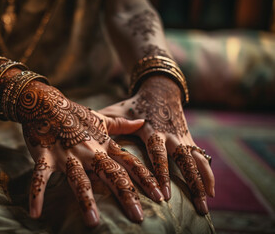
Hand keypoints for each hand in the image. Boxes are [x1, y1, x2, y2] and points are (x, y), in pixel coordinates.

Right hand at [17, 81, 163, 226]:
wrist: (44, 102)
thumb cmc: (73, 114)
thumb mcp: (100, 119)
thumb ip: (121, 125)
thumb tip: (142, 122)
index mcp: (103, 145)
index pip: (129, 163)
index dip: (146, 179)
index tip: (161, 197)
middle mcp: (89, 152)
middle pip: (111, 174)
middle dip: (126, 194)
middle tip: (138, 217)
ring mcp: (66, 155)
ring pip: (78, 179)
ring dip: (85, 200)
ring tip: (93, 222)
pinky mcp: (45, 157)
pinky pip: (40, 177)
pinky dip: (36, 194)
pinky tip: (35, 213)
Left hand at [99, 76, 214, 214]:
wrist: (160, 88)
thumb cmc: (133, 103)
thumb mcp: (118, 110)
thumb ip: (106, 123)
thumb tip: (83, 132)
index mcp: (151, 130)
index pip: (157, 154)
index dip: (161, 174)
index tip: (163, 195)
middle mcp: (170, 134)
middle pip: (183, 161)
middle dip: (189, 184)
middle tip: (194, 206)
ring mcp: (182, 137)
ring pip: (196, 162)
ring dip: (202, 183)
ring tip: (205, 205)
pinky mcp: (189, 139)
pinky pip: (201, 158)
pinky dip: (207, 174)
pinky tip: (210, 193)